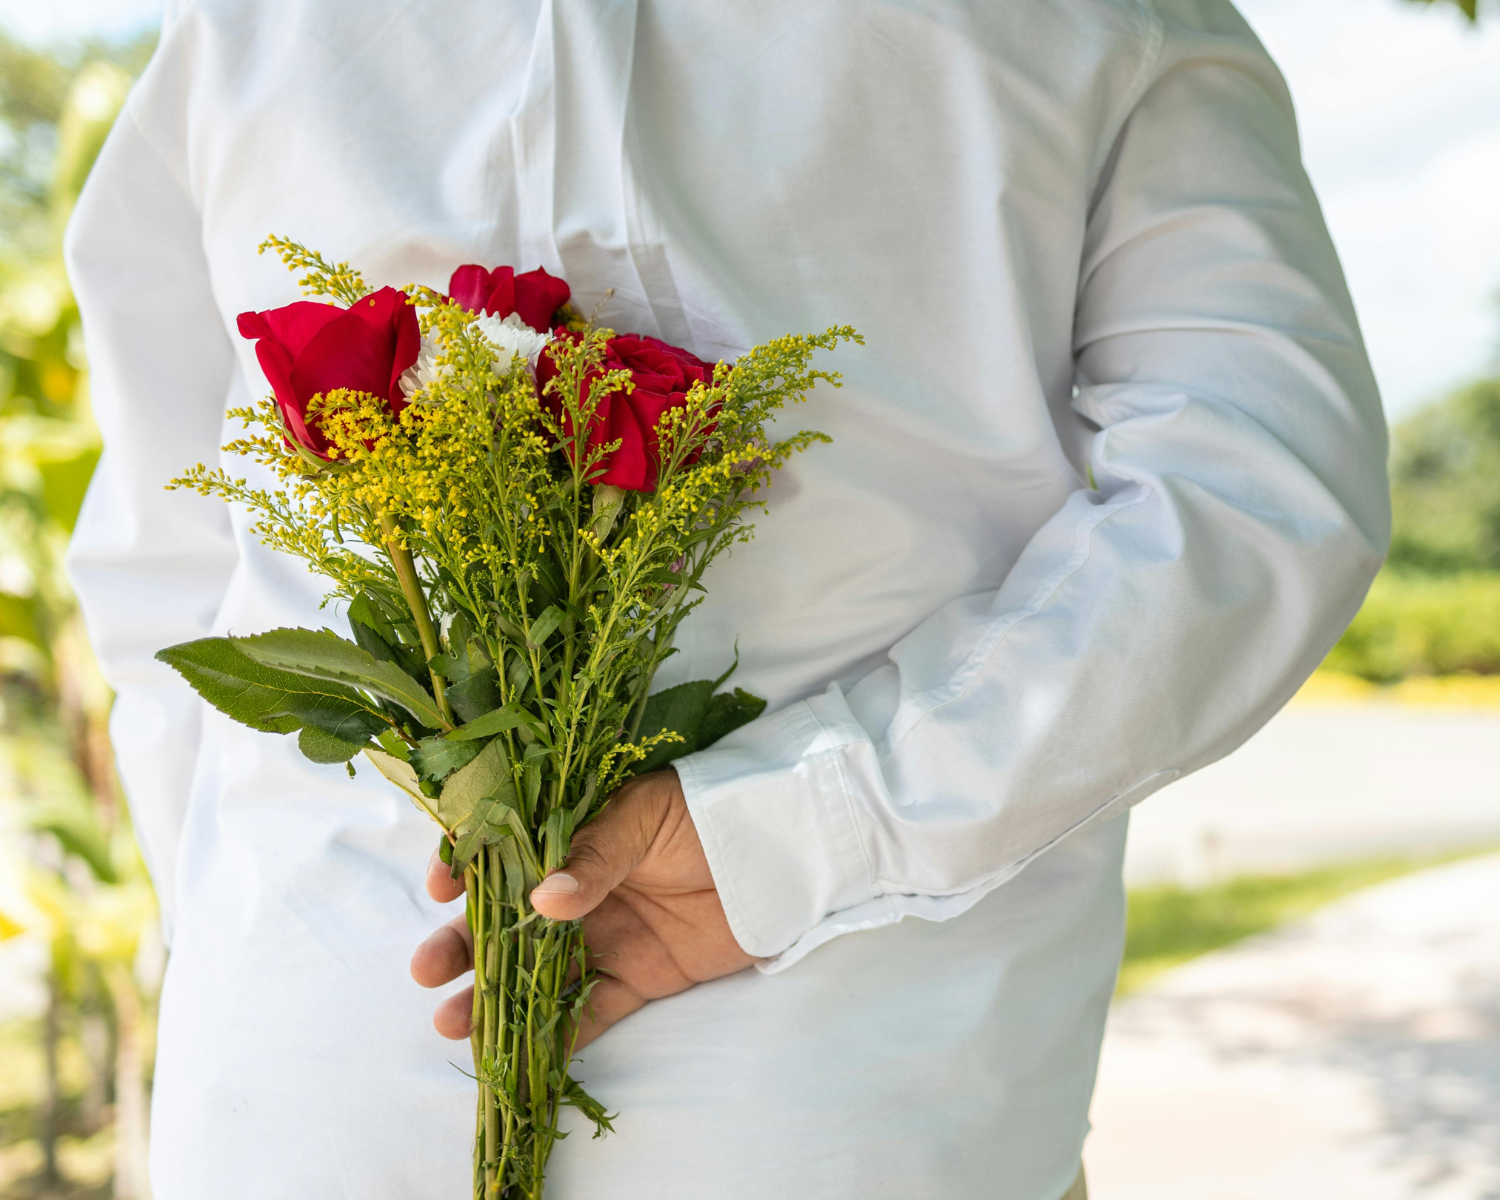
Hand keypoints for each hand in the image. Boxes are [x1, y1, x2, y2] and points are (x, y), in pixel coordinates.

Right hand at [410, 769, 755, 1049]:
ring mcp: (605, 935)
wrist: (779, 851)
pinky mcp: (639, 977)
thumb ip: (594, 857)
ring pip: (534, 972)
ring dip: (492, 997)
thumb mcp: (643, 818)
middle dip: (461, 945)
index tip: (440, 885)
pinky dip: (557, 1032)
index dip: (466, 866)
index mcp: (572, 834)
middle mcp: (578, 889)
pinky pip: (590, 1010)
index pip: (504, 850)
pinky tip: (522, 1049)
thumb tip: (542, 900)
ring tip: (451, 1021)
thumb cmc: (705, 813)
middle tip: (426, 970)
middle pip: (506, 921)